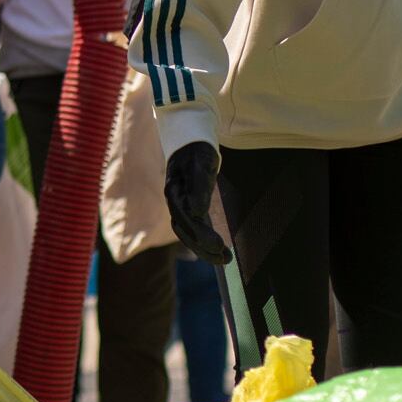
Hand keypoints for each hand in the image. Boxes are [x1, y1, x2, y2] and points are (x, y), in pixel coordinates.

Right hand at [164, 142, 230, 265]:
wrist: (188, 142)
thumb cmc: (196, 151)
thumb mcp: (200, 164)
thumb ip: (198, 186)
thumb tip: (197, 211)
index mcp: (176, 194)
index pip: (188, 222)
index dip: (203, 236)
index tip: (220, 246)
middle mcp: (175, 203)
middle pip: (187, 232)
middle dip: (205, 248)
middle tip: (226, 260)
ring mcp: (180, 206)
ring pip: (188, 234)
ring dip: (204, 249)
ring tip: (224, 260)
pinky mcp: (188, 206)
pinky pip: (193, 228)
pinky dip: (203, 241)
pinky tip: (216, 249)